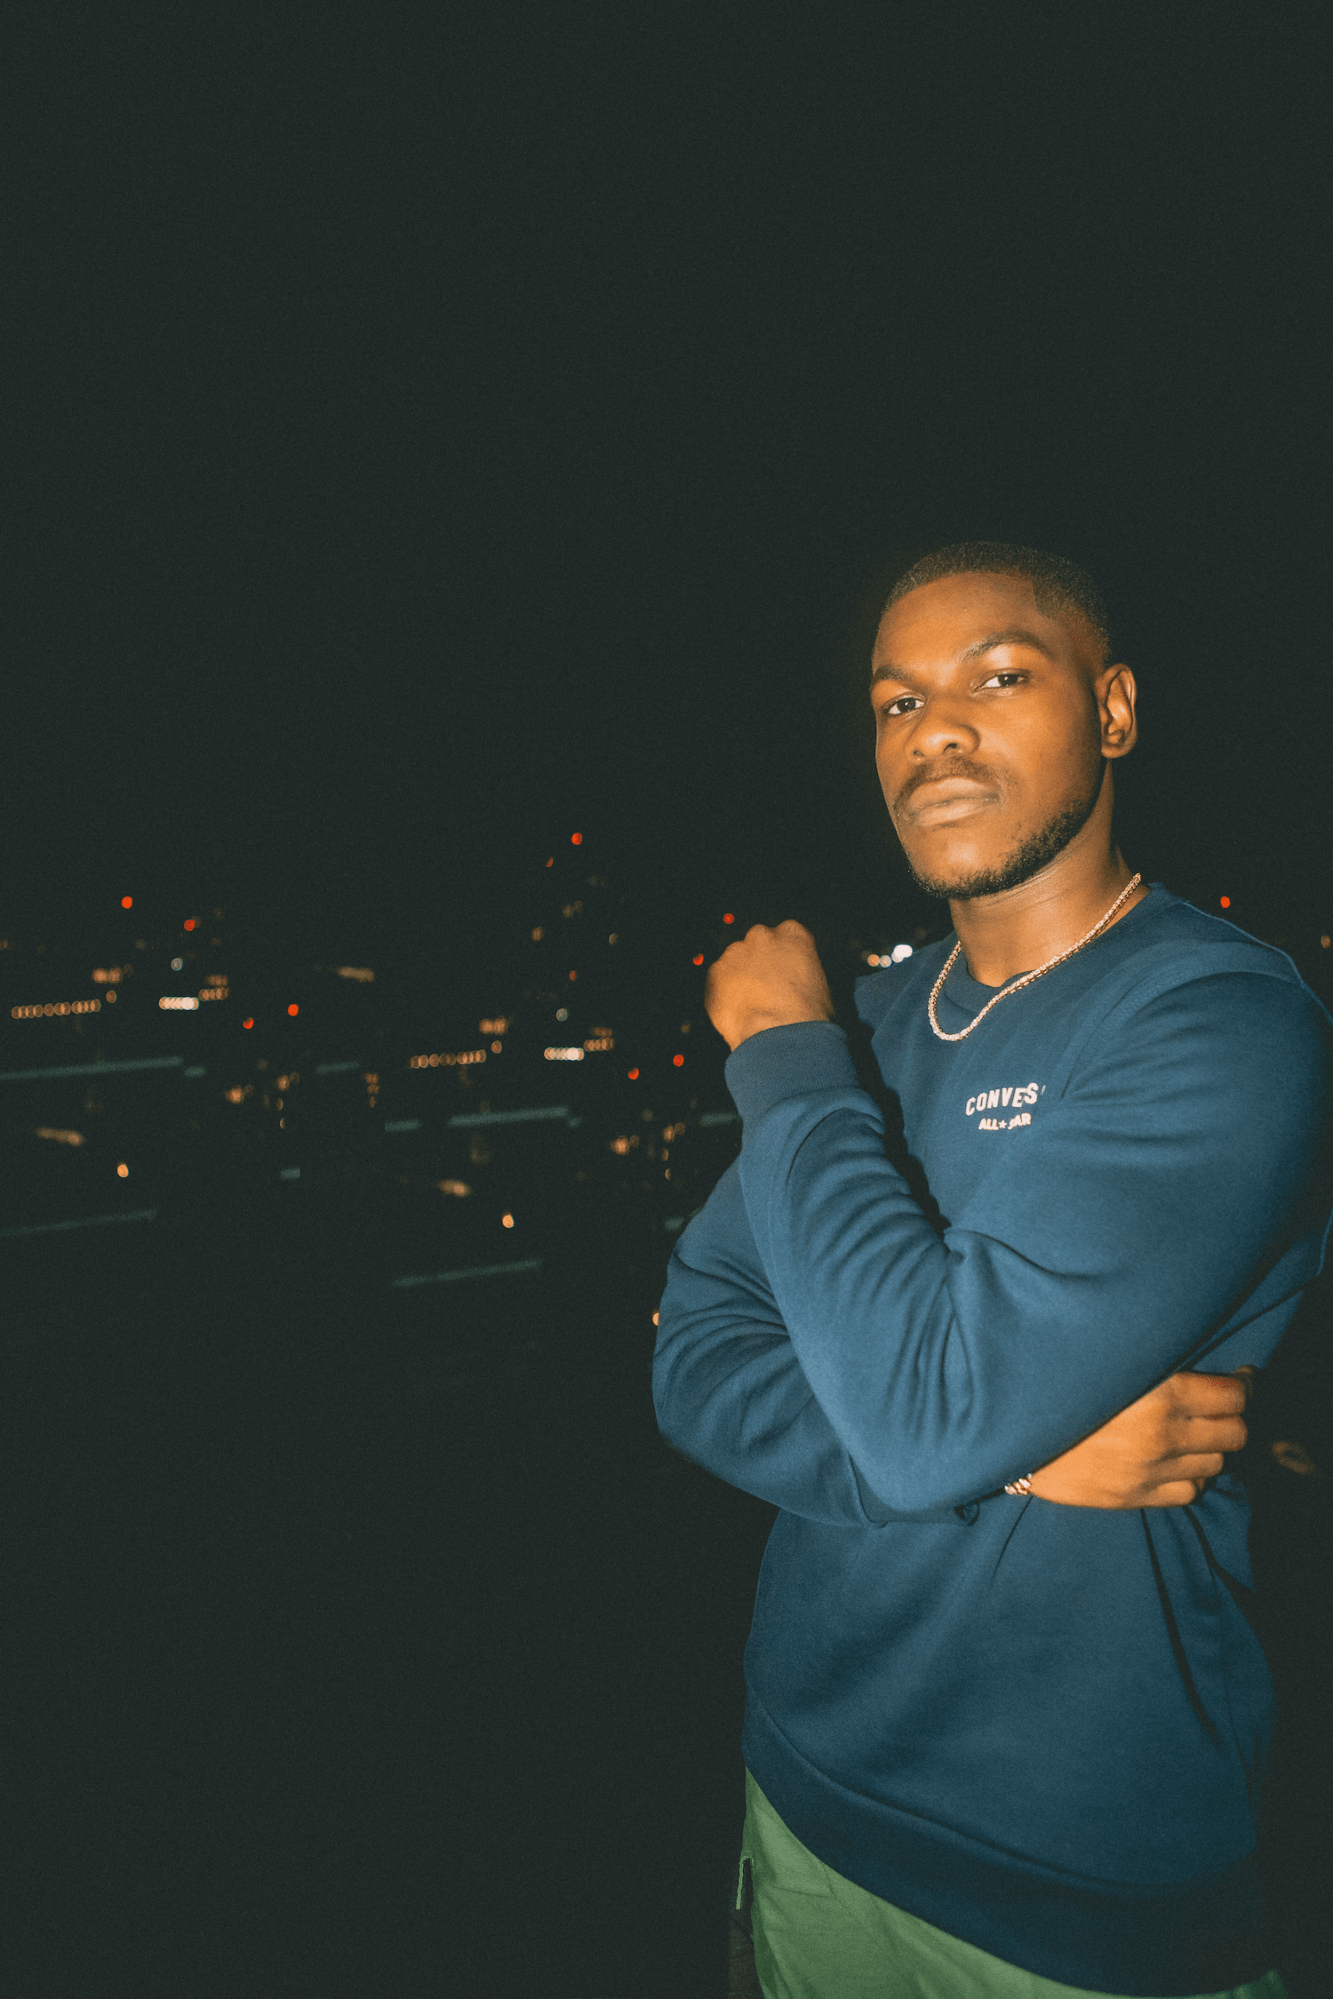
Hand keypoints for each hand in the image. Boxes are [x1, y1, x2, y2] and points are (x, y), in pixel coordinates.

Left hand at [705, 920, 835, 1052]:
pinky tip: (738, 1013)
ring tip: (751, 1008)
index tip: (781, 975)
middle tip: (763, 992)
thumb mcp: (817, 986)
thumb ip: (798, 973)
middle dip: (757, 965)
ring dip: (738, 980)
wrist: (780, 1034)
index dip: (781, 959)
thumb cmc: (807, 1015)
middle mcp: (762, 935)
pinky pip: (717, 982)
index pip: (784, 936)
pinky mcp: (715, 971)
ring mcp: (735, 951)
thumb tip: (789, 985)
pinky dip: (723, 996)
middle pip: (756, 946)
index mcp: (792, 933)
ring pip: (734, 963)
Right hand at [1024, 1366, 1255, 1508]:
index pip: (1235, 1396)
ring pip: (1217, 1463)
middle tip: (1215, 1407)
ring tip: (1189, 1433)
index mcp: (1161, 1393)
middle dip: (1230, 1417)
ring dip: (1208, 1447)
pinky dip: (1189, 1476)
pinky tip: (1171, 1461)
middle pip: (1236, 1432)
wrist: (1014, 1437)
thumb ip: (1150, 1357)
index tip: (1237, 1379)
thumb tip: (1191, 1354)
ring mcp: (1153, 1470)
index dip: (1242, 1386)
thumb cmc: (1059, 1388)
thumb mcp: (1106, 1360)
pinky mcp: (1137, 1497)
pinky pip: (1191, 1491)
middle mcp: (1164, 1434)